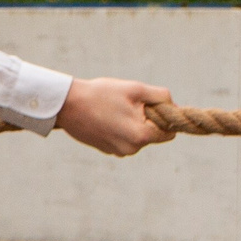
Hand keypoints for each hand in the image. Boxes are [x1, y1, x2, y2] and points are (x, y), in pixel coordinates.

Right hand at [56, 78, 175, 155]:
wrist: (67, 105)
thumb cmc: (102, 94)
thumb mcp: (136, 89)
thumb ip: (161, 97)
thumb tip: (173, 106)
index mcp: (141, 136)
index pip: (170, 131)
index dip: (165, 116)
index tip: (149, 104)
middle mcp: (132, 149)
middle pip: (154, 134)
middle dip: (147, 120)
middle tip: (128, 104)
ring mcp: (118, 152)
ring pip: (138, 137)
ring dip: (133, 124)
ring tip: (114, 110)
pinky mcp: (107, 150)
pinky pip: (124, 139)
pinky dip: (120, 129)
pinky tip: (106, 117)